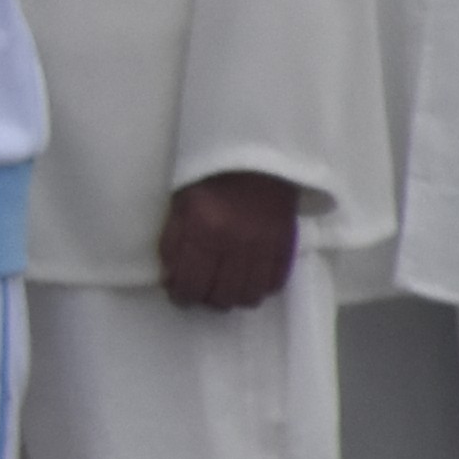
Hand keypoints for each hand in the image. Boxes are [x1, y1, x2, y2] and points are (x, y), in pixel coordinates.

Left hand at [158, 168, 306, 312]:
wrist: (257, 159)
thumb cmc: (210, 179)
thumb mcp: (179, 206)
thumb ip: (173, 243)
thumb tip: (171, 278)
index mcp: (203, 229)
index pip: (191, 282)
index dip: (182, 297)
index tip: (180, 295)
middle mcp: (235, 243)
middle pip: (222, 296)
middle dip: (207, 299)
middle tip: (203, 291)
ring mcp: (264, 246)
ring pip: (250, 295)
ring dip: (234, 297)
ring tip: (226, 287)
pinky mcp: (287, 244)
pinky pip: (276, 282)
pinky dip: (261, 287)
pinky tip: (250, 279)